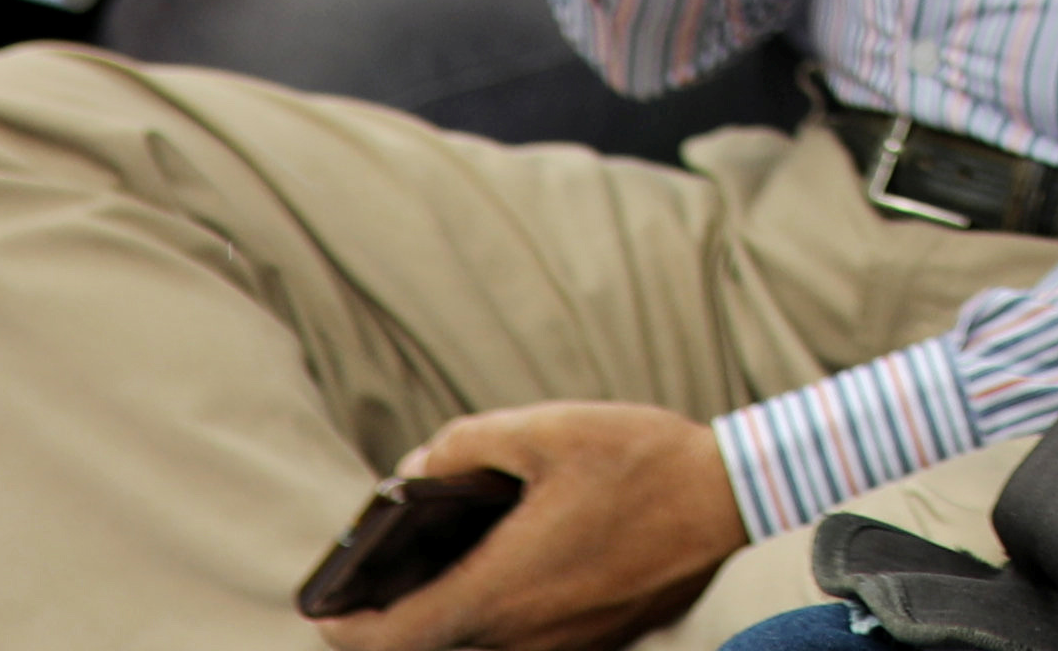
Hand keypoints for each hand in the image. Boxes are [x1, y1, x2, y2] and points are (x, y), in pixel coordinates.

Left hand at [315, 400, 746, 650]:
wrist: (731, 500)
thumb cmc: (642, 462)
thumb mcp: (547, 428)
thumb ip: (468, 444)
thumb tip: (418, 468)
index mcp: (503, 588)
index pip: (397, 638)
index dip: (346, 629)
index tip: (326, 607)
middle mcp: (527, 634)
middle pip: (431, 649)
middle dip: (391, 621)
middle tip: (374, 579)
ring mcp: (563, 645)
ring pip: (476, 648)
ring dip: (442, 619)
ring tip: (431, 567)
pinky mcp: (592, 641)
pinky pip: (519, 641)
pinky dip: (489, 616)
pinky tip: (496, 566)